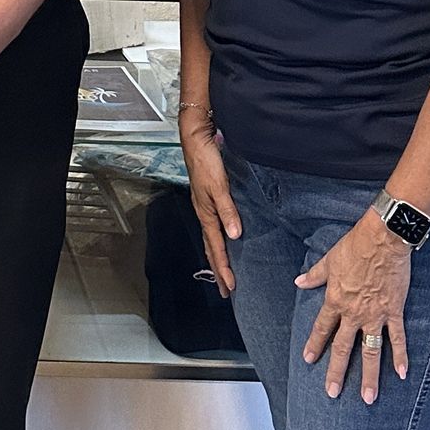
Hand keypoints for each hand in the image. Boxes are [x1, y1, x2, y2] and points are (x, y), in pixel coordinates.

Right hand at [179, 115, 240, 296]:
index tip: (230, 287)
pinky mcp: (208, 198)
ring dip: (218, 257)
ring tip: (224, 272)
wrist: (195, 139)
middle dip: (218, 270)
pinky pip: (213, 227)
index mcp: (206, 213)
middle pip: (211, 248)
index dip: (223, 268)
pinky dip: (218, 241)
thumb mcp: (219, 185)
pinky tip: (225, 240)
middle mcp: (204, 212)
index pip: (216, 247)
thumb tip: (234, 235)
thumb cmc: (205, 160)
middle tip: (225, 290)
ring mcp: (205, 206)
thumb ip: (227, 210)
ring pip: (212, 239)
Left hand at [296, 209, 412, 403]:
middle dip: (337, 372)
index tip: (309, 360)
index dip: (315, 344)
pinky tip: (401, 374)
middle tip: (332, 392)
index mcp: (336, 300)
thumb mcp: (329, 260)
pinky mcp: (394, 311)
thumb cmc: (355, 246)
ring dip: (370, 376)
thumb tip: (299, 282)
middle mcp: (354, 312)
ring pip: (371, 351)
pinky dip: (400, 356)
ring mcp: (375, 315)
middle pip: (343, 347)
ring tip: (368, 397)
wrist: (382, 240)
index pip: (322, 328)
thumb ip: (314, 276)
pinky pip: (397, 338)